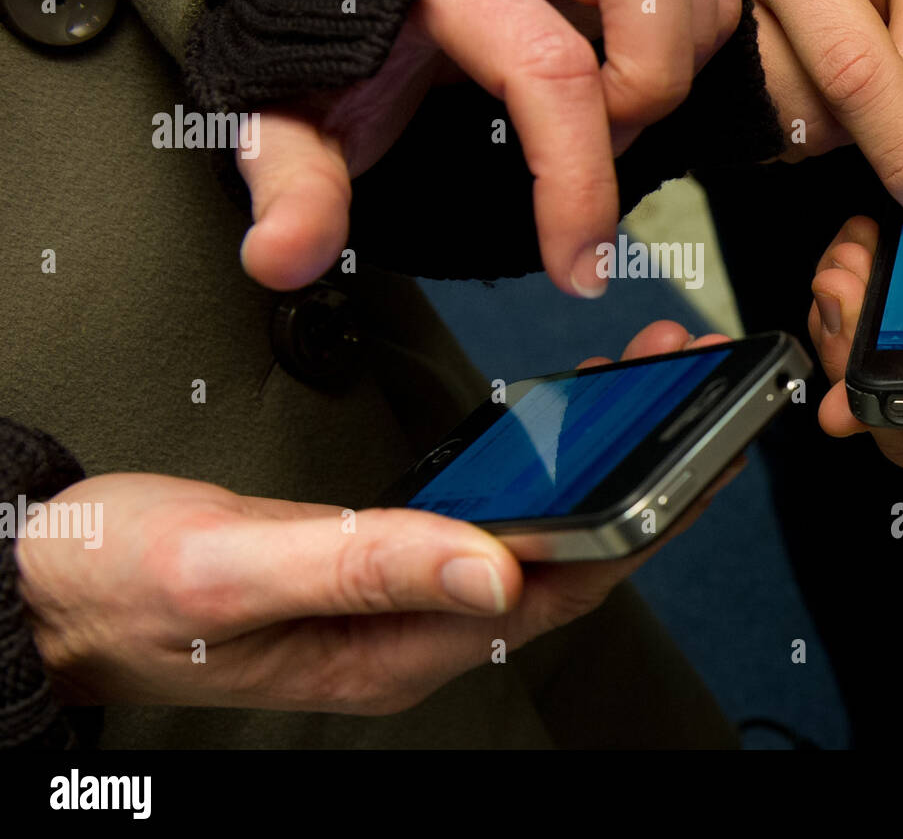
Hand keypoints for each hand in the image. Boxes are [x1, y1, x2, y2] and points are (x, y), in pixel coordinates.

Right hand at [15, 321, 736, 713]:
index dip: (642, 522)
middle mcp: (411, 629)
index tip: (705, 454)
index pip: (556, 587)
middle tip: (697, 391)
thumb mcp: (232, 565)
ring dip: (600, 468)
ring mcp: (398, 598)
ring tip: (646, 390)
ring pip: (533, 537)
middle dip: (645, 480)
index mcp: (394, 643)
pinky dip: (538, 470)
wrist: (46, 582)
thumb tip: (495, 571)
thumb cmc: (120, 583)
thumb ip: (364, 564)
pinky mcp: (378, 563)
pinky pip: (486, 521)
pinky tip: (558, 434)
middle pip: (564, 560)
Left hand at [237, 0, 741, 296]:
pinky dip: (701, 12)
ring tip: (615, 105)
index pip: (548, 69)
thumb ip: (294, 184)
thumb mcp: (295, 116)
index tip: (578, 271)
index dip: (580, 184)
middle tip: (599, 141)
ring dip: (682, 44)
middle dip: (648, 82)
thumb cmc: (333, 45)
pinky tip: (643, 61)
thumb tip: (280, 261)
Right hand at [687, 0, 902, 236]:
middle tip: (880, 53)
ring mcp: (693, 41)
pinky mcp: (688, 77)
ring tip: (835, 51)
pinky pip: (759, 136)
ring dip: (833, 124)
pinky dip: (799, 122)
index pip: (854, 71)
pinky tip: (803, 70)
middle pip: (812, 117)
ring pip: (784, 137)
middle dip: (868, 123)